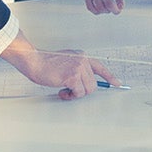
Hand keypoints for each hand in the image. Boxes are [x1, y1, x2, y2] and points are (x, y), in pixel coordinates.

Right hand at [0, 35, 117, 99]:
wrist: (34, 61)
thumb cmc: (45, 63)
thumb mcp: (65, 61)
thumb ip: (75, 68)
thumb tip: (82, 83)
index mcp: (81, 56)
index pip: (100, 67)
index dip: (109, 77)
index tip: (117, 84)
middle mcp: (82, 60)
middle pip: (93, 84)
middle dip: (82, 90)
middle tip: (69, 90)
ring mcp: (79, 68)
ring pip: (88, 90)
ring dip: (76, 94)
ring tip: (64, 90)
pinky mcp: (73, 77)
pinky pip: (78, 93)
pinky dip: (70, 96)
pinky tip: (62, 91)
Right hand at [80, 0, 133, 14]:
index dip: (119, 0)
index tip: (122, 7)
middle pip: (107, 2)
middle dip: (114, 10)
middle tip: (118, 11)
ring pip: (99, 6)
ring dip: (106, 11)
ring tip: (110, 9)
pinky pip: (90, 7)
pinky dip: (97, 12)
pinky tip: (102, 10)